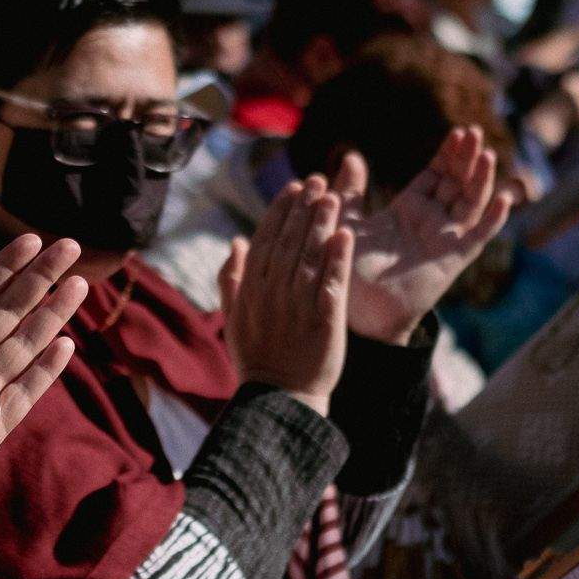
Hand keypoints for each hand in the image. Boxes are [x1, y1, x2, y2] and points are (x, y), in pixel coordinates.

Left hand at [0, 234, 85, 578]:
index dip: (3, 267)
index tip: (29, 238)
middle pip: (10, 310)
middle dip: (40, 276)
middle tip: (71, 243)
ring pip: (25, 343)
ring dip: (52, 313)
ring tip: (79, 281)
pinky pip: (25, 391)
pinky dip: (46, 369)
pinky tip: (65, 344)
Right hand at [219, 174, 351, 415]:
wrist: (280, 398)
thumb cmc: (256, 357)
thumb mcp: (234, 318)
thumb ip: (231, 278)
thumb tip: (236, 240)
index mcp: (250, 290)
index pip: (265, 239)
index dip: (280, 211)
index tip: (294, 188)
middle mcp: (271, 293)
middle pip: (289, 241)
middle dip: (304, 208)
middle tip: (318, 181)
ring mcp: (297, 306)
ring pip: (310, 256)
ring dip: (322, 224)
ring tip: (333, 197)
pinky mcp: (324, 320)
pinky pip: (332, 283)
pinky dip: (338, 258)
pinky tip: (346, 235)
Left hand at [343, 126, 514, 343]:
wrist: (358, 311)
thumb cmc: (350, 270)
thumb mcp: (347, 222)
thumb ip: (351, 191)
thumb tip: (352, 156)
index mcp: (409, 210)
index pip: (436, 175)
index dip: (448, 154)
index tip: (458, 131)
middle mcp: (432, 222)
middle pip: (457, 183)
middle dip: (466, 158)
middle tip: (474, 131)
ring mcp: (445, 240)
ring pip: (470, 203)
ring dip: (481, 179)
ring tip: (485, 153)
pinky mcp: (453, 260)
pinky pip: (477, 237)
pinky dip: (492, 220)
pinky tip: (504, 199)